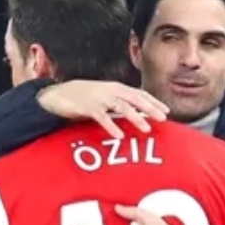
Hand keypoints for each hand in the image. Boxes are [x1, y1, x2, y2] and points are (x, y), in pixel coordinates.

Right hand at [37, 80, 169, 138]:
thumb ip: (120, 104)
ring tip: (146, 129)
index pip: (140, 94)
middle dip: (150, 108)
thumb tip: (139, 114)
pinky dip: (111, 126)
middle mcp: (111, 91)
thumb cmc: (84, 97)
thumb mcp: (105, 98)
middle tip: (163, 119)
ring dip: (135, 117)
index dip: (154, 101)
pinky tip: (119, 136)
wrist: (58, 94)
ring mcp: (99, 98)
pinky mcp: (87, 107)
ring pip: (121, 107)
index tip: (167, 111)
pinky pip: (102, 117)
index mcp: (117, 88)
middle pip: (135, 98)